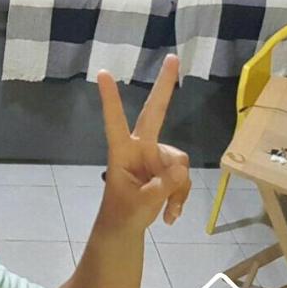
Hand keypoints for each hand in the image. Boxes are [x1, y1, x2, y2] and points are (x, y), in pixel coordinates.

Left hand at [97, 54, 190, 232]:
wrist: (125, 230)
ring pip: (179, 162)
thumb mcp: (140, 204)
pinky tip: (170, 216)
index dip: (110, 98)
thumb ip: (161, 187)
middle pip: (155, 112)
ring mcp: (156, 157)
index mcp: (121, 152)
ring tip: (166, 211)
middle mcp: (140, 148)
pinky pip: (184, 177)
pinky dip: (181, 196)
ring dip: (178, 189)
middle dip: (164, 86)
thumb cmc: (123, 213)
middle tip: (172, 57)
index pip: (114, 120)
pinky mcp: (168, 169)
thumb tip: (182, 169)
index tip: (102, 72)